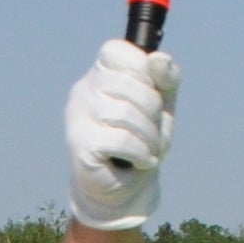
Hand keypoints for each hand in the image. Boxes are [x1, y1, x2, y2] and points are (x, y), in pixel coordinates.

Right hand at [63, 40, 178, 228]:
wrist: (124, 190)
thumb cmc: (142, 142)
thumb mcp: (162, 106)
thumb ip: (165, 80)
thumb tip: (158, 59)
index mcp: (100, 75)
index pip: (119, 51)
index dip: (143, 72)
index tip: (149, 95)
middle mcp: (83, 90)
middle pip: (131, 84)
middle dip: (154, 112)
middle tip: (152, 132)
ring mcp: (78, 116)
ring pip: (127, 114)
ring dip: (150, 137)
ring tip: (148, 150)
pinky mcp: (80, 144)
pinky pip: (122, 140)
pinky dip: (141, 153)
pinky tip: (140, 162)